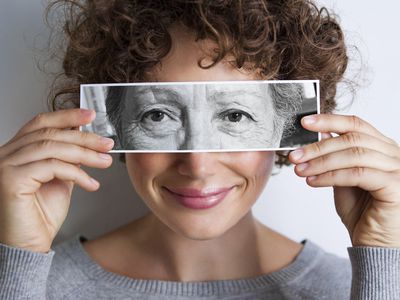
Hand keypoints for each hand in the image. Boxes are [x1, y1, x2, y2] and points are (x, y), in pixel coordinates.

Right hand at [0, 108, 113, 252]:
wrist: (29, 246)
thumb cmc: (41, 215)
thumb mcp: (60, 179)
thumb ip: (68, 158)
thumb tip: (85, 139)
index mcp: (16, 151)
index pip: (41, 124)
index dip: (66, 116)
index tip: (90, 114)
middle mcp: (5, 154)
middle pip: (50, 134)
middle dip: (84, 137)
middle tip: (107, 143)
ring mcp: (5, 166)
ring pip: (52, 148)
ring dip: (85, 154)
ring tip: (106, 162)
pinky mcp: (10, 180)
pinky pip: (51, 167)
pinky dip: (76, 173)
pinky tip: (91, 184)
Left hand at [289, 114, 399, 247]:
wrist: (375, 245)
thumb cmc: (361, 212)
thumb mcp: (342, 179)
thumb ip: (334, 157)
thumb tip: (320, 135)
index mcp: (382, 148)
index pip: (356, 124)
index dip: (329, 120)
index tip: (304, 122)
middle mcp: (393, 154)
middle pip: (352, 138)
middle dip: (318, 146)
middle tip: (295, 155)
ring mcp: (398, 169)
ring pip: (353, 155)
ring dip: (321, 162)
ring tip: (300, 170)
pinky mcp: (395, 186)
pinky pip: (357, 174)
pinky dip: (331, 176)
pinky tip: (313, 181)